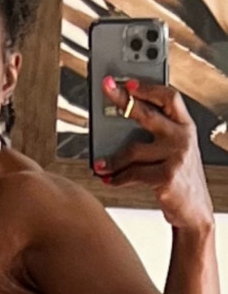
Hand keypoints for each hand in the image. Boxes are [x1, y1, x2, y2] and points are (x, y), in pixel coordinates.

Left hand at [94, 77, 213, 233]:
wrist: (194, 211)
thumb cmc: (179, 179)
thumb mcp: (175, 152)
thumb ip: (158, 135)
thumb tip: (120, 120)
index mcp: (186, 127)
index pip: (169, 98)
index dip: (149, 87)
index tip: (128, 82)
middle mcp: (183, 138)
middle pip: (148, 114)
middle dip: (123, 100)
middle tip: (105, 90)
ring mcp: (176, 157)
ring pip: (133, 150)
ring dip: (113, 160)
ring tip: (100, 165)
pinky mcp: (166, 178)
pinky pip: (133, 174)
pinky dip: (118, 178)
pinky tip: (109, 179)